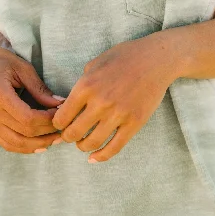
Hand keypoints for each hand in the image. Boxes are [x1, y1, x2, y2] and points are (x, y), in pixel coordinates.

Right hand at [0, 38, 65, 153]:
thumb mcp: (22, 68)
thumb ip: (40, 89)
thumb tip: (61, 104)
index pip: (28, 118)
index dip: (48, 120)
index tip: (62, 113)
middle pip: (24, 133)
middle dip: (47, 134)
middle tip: (64, 129)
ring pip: (15, 144)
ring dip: (38, 145)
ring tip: (55, 139)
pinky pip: (6, 143)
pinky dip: (24, 147)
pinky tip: (39, 144)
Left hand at [51, 35, 178, 162]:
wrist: (156, 60)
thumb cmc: (125, 57)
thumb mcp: (96, 63)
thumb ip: (82, 82)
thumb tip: (70, 103)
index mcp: (86, 85)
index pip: (62, 116)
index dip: (58, 123)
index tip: (61, 124)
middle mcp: (100, 102)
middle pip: (73, 133)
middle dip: (67, 137)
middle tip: (69, 135)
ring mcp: (118, 114)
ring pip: (91, 142)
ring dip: (82, 146)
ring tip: (82, 143)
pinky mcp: (134, 123)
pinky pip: (114, 148)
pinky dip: (101, 156)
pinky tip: (94, 158)